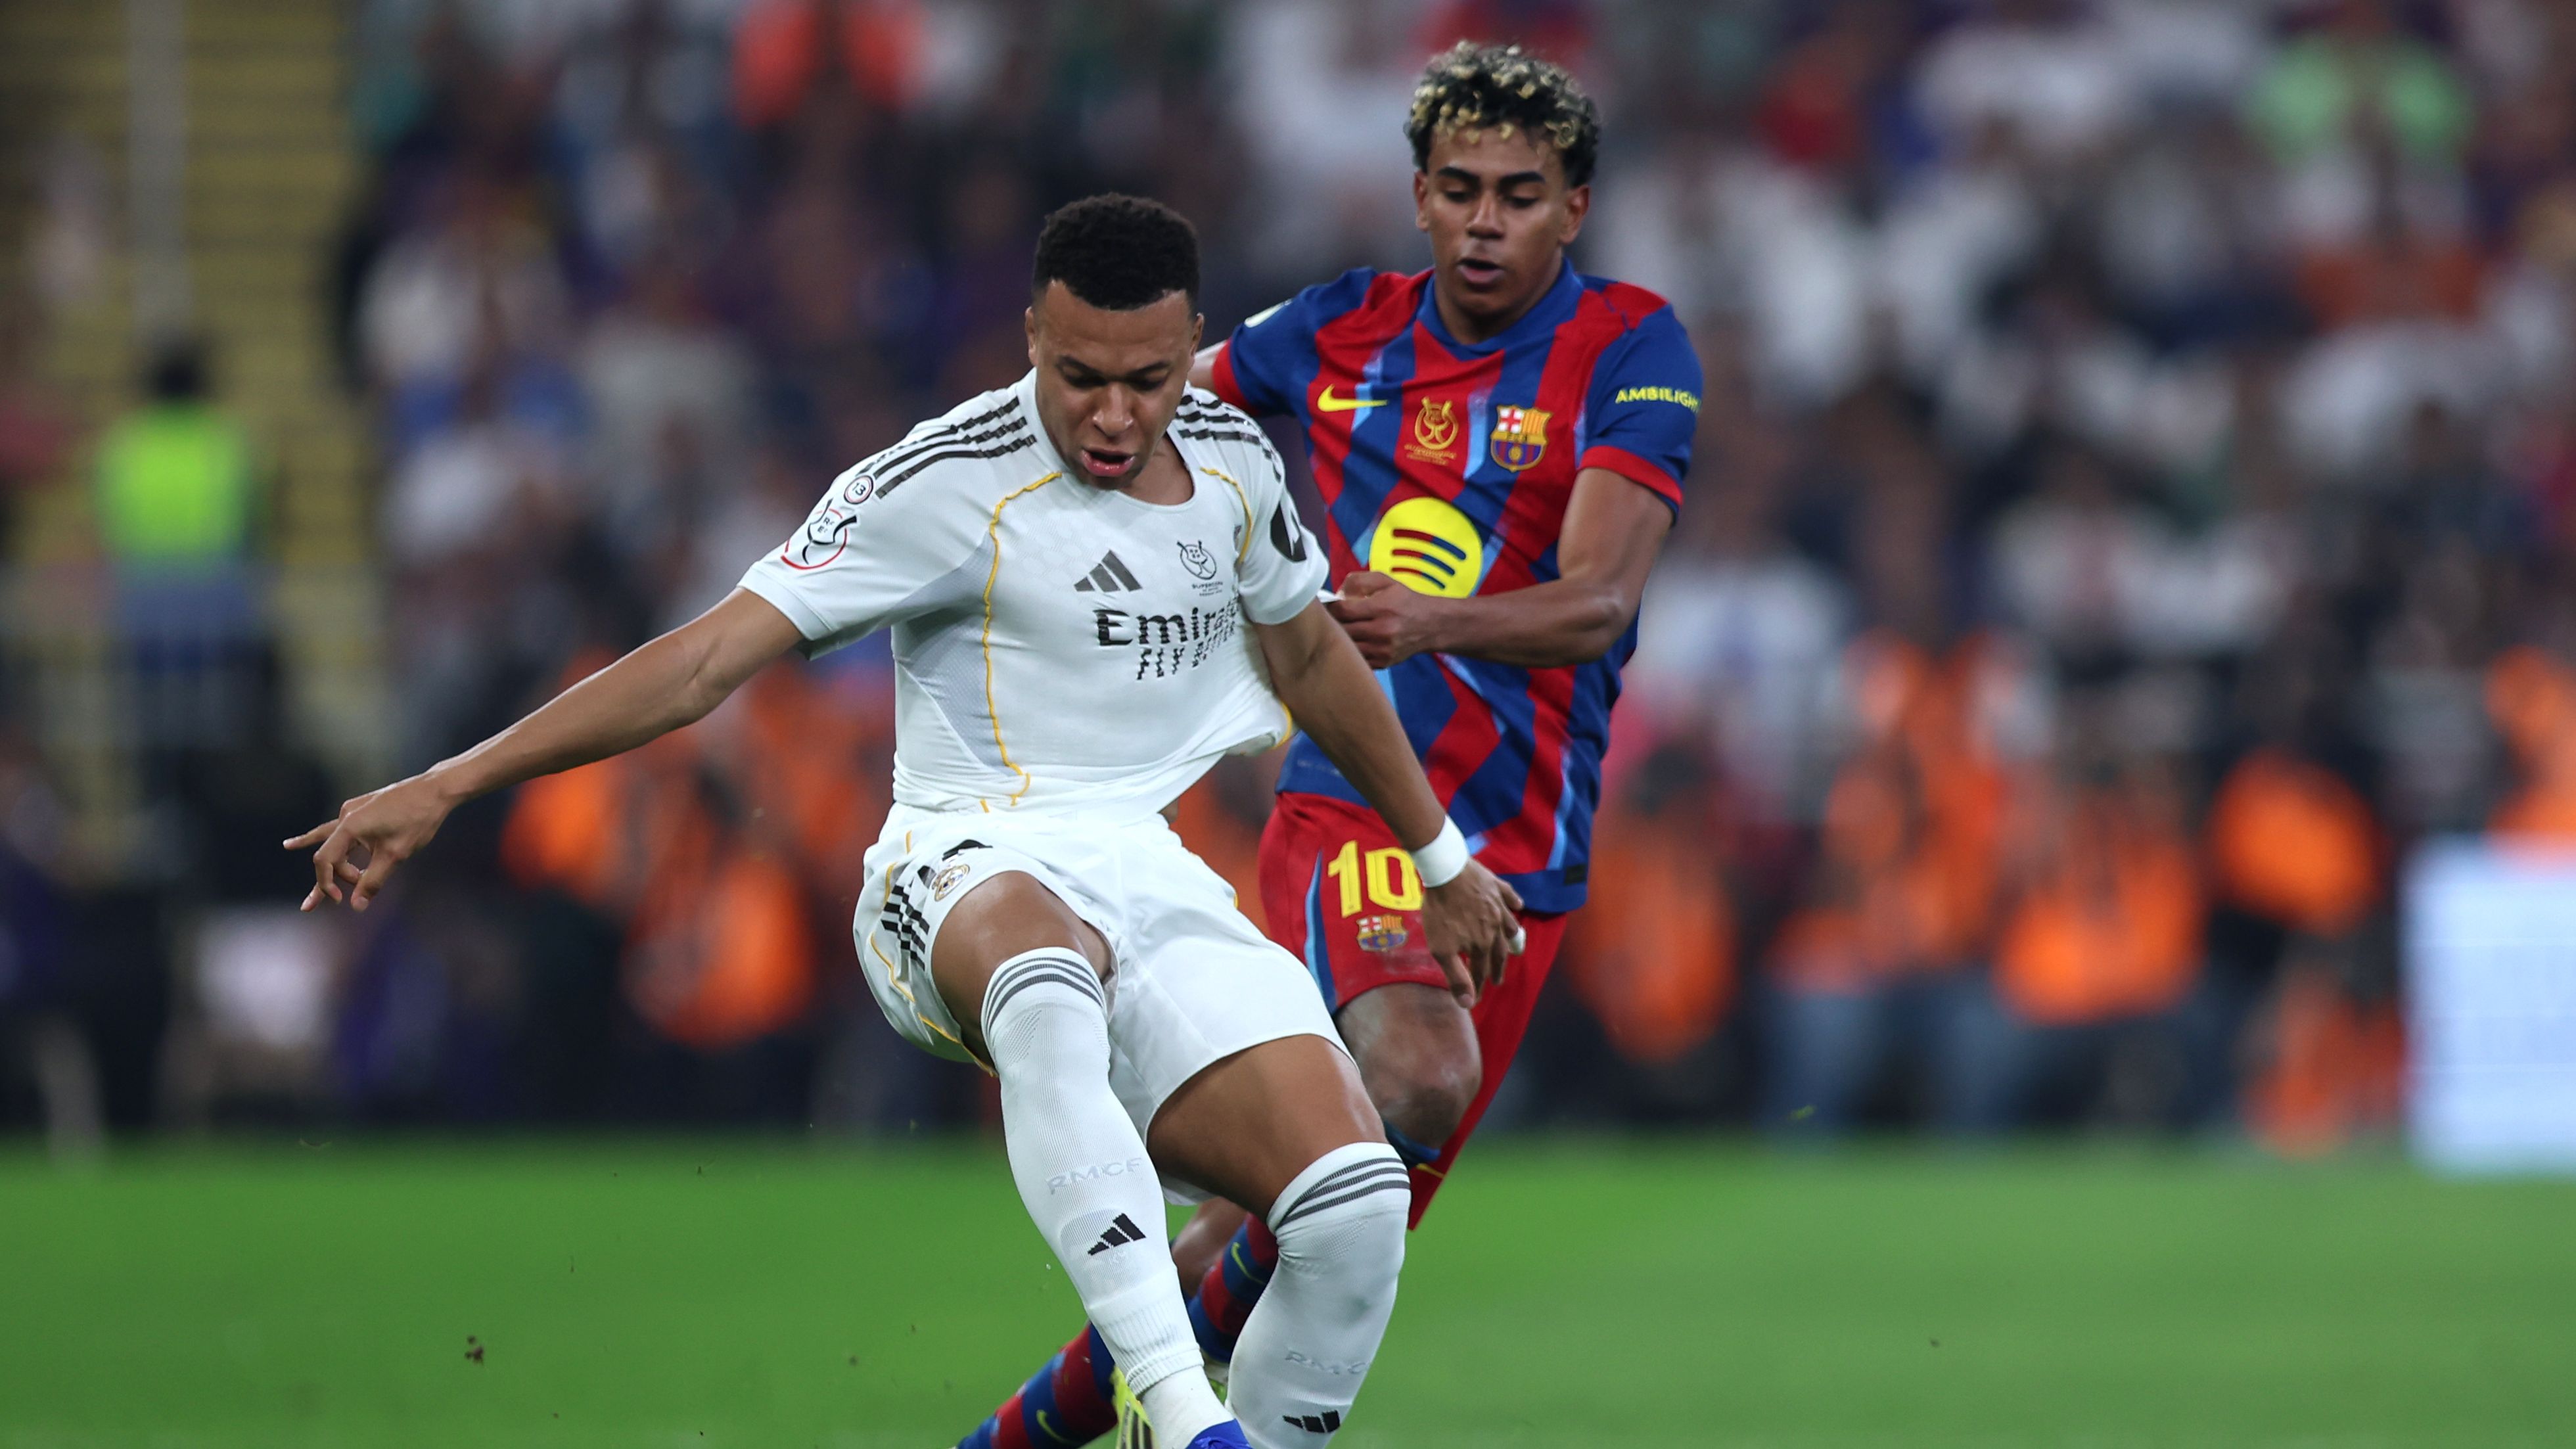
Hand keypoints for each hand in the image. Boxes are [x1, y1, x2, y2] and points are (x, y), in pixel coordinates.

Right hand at [284, 773, 458, 912]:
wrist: (436, 790)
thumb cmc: (418, 820)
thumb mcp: (396, 855)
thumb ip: (373, 881)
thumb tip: (357, 907)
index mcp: (349, 825)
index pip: (325, 860)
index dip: (326, 884)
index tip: (339, 900)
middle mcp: (346, 815)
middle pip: (329, 851)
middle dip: (330, 876)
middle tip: (342, 898)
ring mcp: (354, 809)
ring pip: (333, 837)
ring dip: (326, 855)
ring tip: (289, 845)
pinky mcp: (363, 808)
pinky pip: (343, 828)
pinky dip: (333, 837)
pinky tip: (314, 832)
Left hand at [1325, 572, 1448, 668]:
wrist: (1431, 625)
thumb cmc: (1405, 601)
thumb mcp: (1385, 581)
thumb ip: (1359, 581)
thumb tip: (1337, 594)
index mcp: (1382, 608)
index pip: (1342, 610)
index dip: (1330, 606)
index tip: (1329, 604)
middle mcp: (1382, 631)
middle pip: (1341, 630)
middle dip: (1332, 622)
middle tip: (1331, 617)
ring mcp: (1382, 650)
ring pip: (1346, 647)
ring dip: (1340, 638)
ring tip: (1341, 628)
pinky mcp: (1383, 663)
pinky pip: (1356, 659)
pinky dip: (1351, 651)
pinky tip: (1353, 641)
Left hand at [1416, 859, 1523, 1007]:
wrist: (1447, 871)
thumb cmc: (1441, 911)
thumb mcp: (1442, 949)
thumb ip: (1456, 976)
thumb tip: (1468, 1004)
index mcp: (1482, 945)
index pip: (1480, 972)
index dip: (1477, 987)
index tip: (1476, 999)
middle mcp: (1495, 928)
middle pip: (1498, 953)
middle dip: (1496, 969)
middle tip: (1497, 981)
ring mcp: (1498, 906)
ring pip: (1509, 927)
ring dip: (1511, 940)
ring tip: (1514, 949)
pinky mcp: (1495, 886)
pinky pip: (1509, 897)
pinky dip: (1514, 903)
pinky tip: (1518, 906)